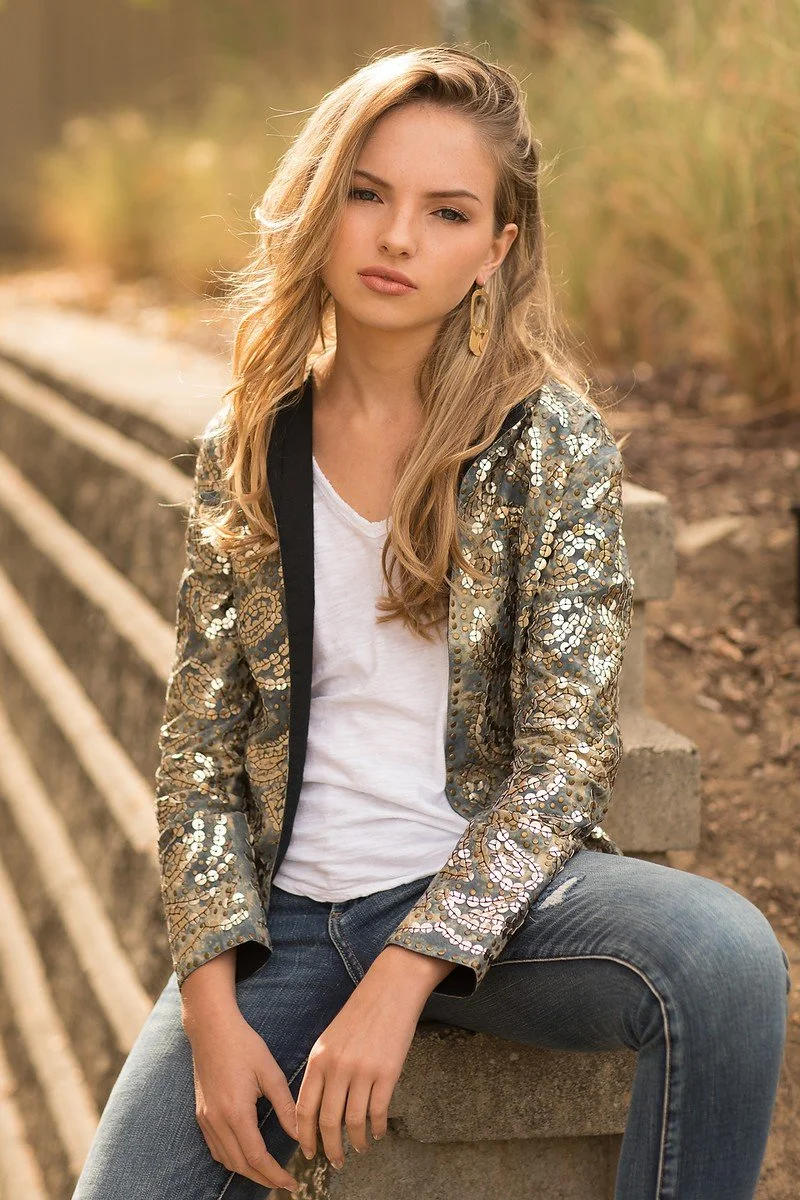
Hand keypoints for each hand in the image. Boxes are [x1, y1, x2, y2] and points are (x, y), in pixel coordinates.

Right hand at [187, 1007, 300, 1192]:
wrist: (211, 1028)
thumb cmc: (244, 1045)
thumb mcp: (270, 1072)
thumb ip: (286, 1106)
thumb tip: (301, 1133)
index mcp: (236, 1112)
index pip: (257, 1158)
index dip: (275, 1175)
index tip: (293, 1182)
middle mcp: (217, 1121)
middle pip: (241, 1165)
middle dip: (264, 1179)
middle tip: (285, 1183)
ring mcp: (205, 1119)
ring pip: (226, 1160)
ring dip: (248, 1171)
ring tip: (270, 1172)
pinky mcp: (201, 1115)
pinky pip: (216, 1149)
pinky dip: (232, 1159)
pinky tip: (247, 1155)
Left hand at [294, 946, 451, 1166]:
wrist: (390, 990)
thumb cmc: (359, 1015)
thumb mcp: (330, 1039)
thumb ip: (321, 1071)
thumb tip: (315, 1109)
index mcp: (318, 1059)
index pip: (304, 1109)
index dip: (304, 1137)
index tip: (308, 1153)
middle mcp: (337, 1067)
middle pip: (327, 1121)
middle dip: (330, 1148)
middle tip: (335, 1162)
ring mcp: (362, 1070)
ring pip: (354, 1121)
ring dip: (355, 1142)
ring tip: (359, 1149)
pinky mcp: (387, 1072)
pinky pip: (378, 1111)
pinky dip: (376, 1128)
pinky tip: (377, 1133)